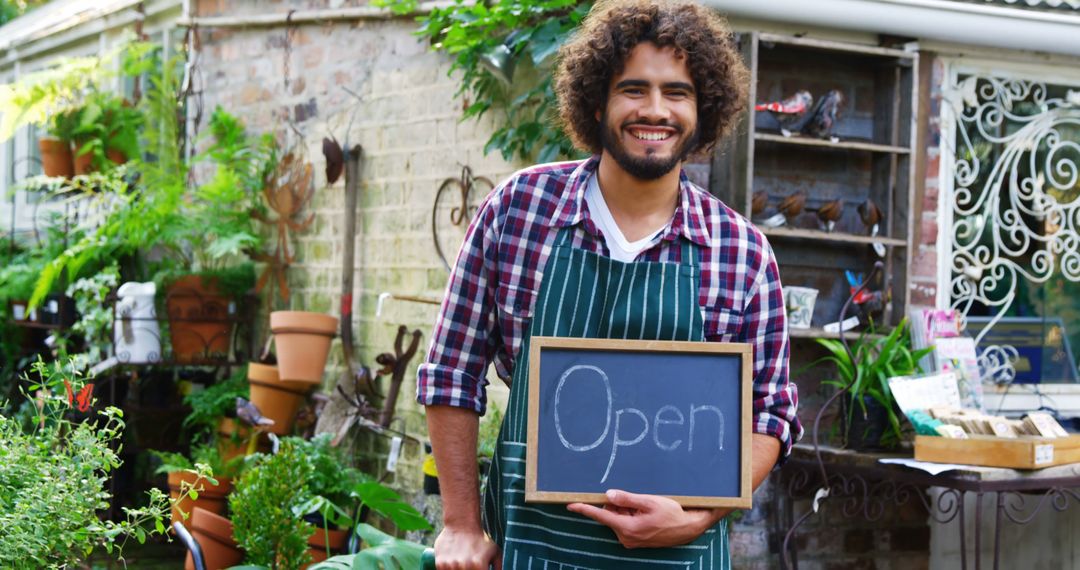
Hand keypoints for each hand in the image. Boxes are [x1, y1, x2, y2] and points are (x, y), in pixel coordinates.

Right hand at [433, 524, 501, 569]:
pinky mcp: (440, 563)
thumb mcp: (495, 552)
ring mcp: (451, 566)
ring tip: (462, 564)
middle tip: (470, 566)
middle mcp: (465, 567)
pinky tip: (453, 564)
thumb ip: (498, 568)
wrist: (462, 523)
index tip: (478, 569)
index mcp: (480, 566)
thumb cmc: (480, 539)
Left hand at [567, 489, 727, 548]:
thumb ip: (627, 499)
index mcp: (627, 528)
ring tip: (646, 508)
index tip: (571, 504)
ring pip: (619, 519)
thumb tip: (608, 495)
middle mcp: (626, 537)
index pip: (600, 516)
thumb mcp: (649, 501)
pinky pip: (626, 524)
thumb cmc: (671, 513)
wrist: (688, 528)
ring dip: (627, 510)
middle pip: (611, 515)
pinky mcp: (635, 541)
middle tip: (638, 501)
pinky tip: (646, 514)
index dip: (585, 509)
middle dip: (619, 505)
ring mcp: (631, 541)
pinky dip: (632, 516)